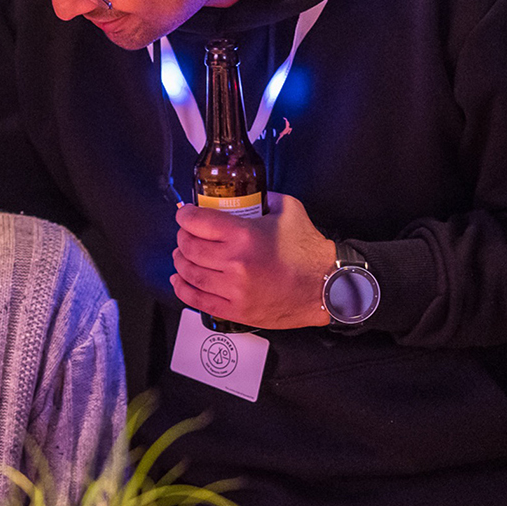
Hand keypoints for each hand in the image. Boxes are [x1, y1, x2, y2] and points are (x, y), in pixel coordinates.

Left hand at [171, 192, 337, 329]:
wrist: (326, 286)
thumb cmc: (308, 249)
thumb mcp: (288, 209)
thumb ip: (262, 198)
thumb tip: (244, 195)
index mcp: (245, 236)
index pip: (197, 222)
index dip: (185, 216)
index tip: (185, 214)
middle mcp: (235, 263)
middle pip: (189, 248)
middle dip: (182, 237)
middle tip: (186, 234)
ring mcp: (234, 290)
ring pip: (190, 274)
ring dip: (180, 261)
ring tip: (182, 255)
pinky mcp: (237, 311)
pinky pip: (198, 301)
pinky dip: (183, 289)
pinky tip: (180, 280)